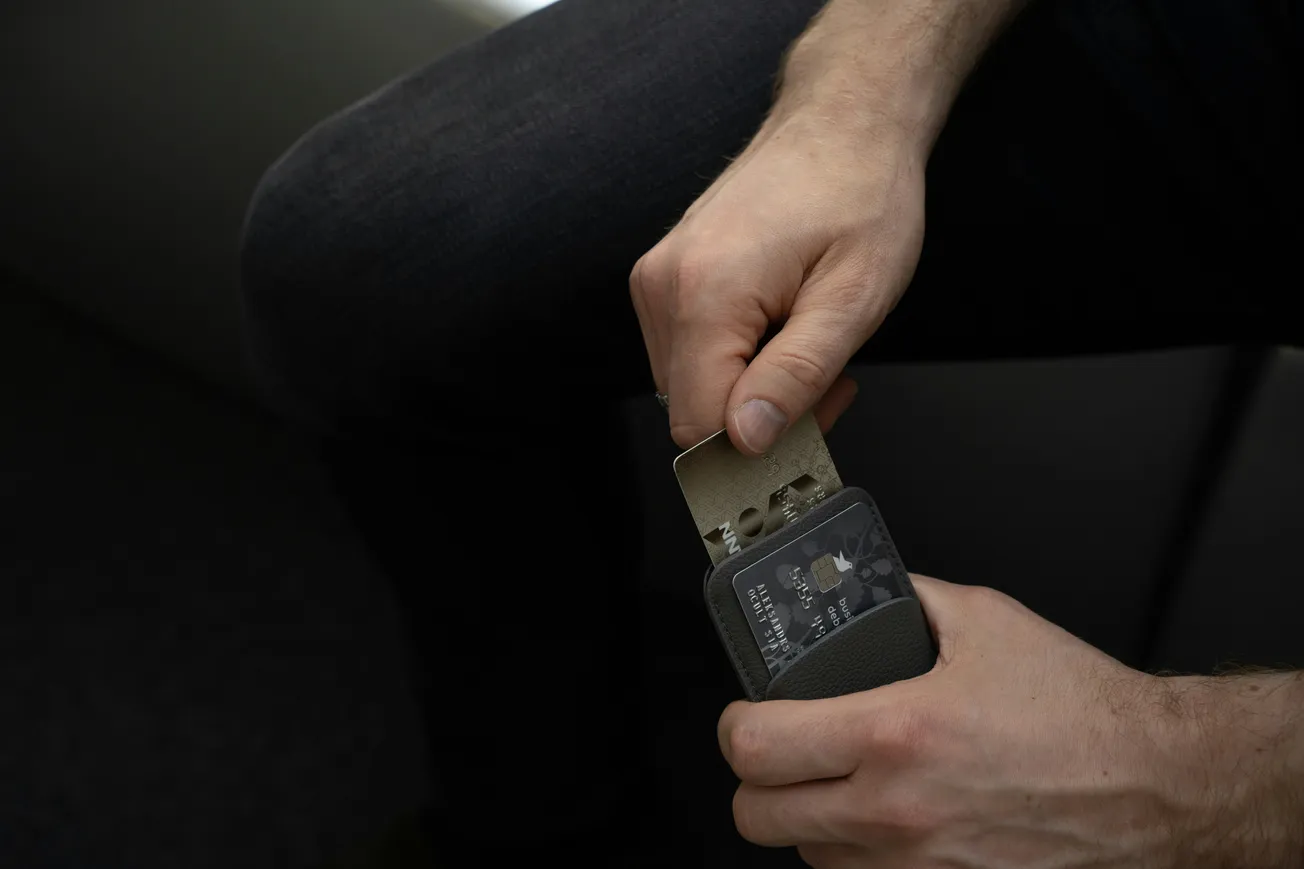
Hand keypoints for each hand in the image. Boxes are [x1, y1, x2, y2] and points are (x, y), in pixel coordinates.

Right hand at [629, 105, 924, 452]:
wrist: (843, 120)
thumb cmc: (859, 192)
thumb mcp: (852, 299)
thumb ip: (796, 376)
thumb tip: (746, 439)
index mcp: (704, 295)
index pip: (700, 425)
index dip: (760, 448)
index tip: (817, 421)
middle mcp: (663, 287)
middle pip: (690, 408)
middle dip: (760, 418)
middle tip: (829, 381)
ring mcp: (657, 279)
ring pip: (688, 385)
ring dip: (750, 389)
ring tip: (809, 342)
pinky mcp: (665, 277)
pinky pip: (688, 351)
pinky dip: (735, 360)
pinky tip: (782, 328)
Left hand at [717, 576, 1303, 867]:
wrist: (1154, 783)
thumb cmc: (1079, 709)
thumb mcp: (984, 620)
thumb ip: (907, 598)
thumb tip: (862, 589)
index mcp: (896, 733)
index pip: (756, 747)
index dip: (736, 726)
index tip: (748, 713)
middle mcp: (896, 810)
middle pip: (757, 817)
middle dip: (756, 779)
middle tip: (781, 749)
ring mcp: (918, 864)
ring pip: (805, 855)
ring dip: (807, 817)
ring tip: (838, 778)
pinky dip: (855, 851)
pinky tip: (882, 814)